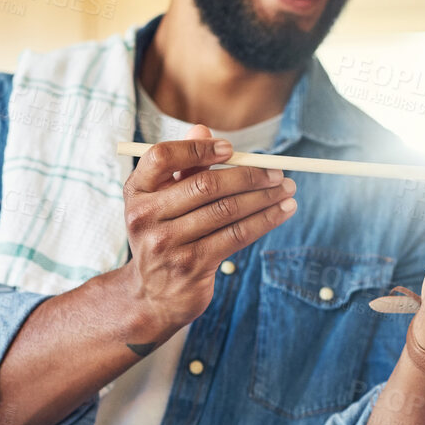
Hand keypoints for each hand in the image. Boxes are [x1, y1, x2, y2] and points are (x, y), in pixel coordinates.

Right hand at [120, 125, 295, 342]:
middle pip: (204, 185)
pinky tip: (282, 212)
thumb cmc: (164, 237)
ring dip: (264, 198)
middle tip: (278, 173)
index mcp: (136, 191)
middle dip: (248, 176)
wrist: (151, 295)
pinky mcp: (191, 266)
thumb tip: (202, 129)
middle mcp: (146, 216)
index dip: (198, 149)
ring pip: (226, 211)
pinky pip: (236, 236)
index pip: (162, 157)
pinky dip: (264, 221)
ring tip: (287, 190)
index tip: (232, 149)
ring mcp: (167, 244)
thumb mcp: (162, 202)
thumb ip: (181, 167)